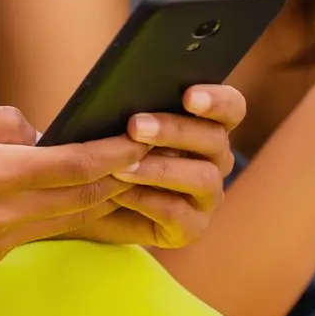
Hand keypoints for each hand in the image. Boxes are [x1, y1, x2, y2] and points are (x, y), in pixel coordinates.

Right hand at [0, 105, 147, 267]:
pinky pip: (36, 229)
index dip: (114, 151)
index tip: (139, 135)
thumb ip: (3, 123)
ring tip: (121, 171)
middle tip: (146, 151)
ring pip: (63, 218)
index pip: (74, 166)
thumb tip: (42, 134)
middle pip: (79, 198)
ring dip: (93, 196)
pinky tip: (70, 192)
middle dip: (116, 175)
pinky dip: (59, 210)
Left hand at [58, 84, 243, 248]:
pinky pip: (179, 214)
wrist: (83, 199)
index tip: (189, 96)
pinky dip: (147, 201)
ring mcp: (207, 195)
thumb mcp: (112, 121)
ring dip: (160, 169)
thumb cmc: (104, 148)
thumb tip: (122, 88)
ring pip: (203, 178)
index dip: (216, 100)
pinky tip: (119, 193)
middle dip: (174, 130)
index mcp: (205, 124)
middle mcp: (214, 159)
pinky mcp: (191, 227)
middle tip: (135, 126)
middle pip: (215, 139)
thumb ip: (128, 104)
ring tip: (120, 166)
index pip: (231, 107)